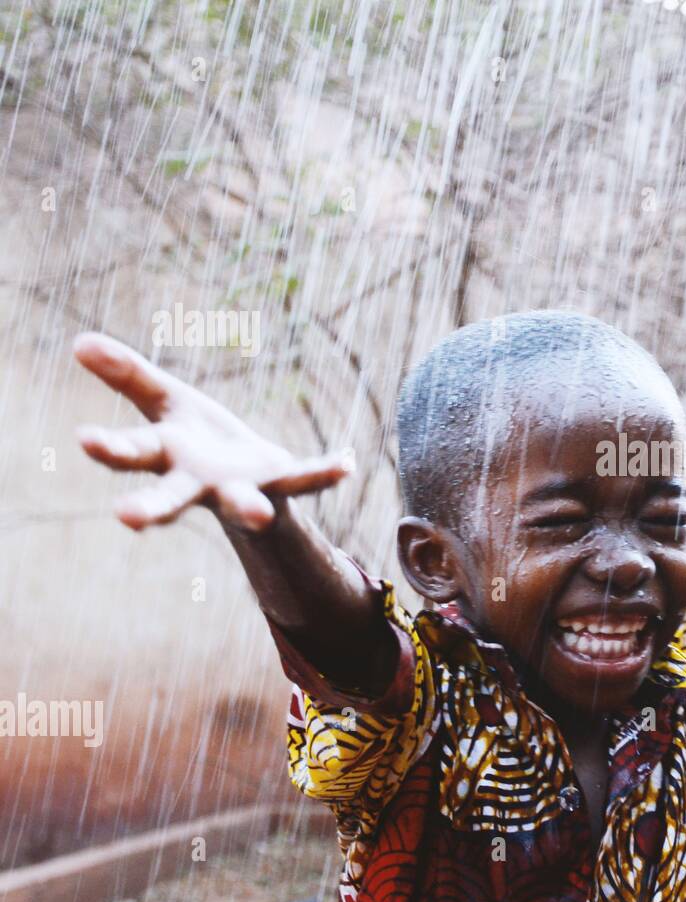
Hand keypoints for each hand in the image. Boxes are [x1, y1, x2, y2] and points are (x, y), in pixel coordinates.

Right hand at [74, 332, 350, 530]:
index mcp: (167, 456)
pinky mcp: (282, 488)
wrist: (246, 477)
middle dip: (151, 508)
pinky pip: (305, 481)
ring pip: (241, 505)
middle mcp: (199, 482)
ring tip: (256, 515)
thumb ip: (128, 375)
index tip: (84, 439)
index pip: (132, 452)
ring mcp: (242, 490)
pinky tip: (347, 462)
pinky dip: (324, 472)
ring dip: (249, 509)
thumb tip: (78, 340)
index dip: (109, 447)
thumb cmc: (196, 438)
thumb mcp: (165, 400)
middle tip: (127, 519)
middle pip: (171, 497)